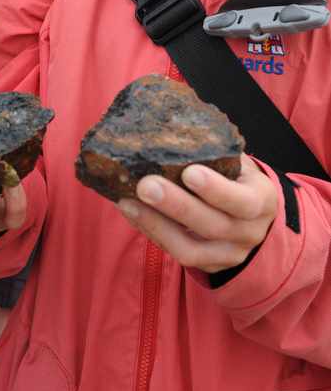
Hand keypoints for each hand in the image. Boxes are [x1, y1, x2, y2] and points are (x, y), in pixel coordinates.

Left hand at [116, 154, 278, 272]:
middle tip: (145, 185)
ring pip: (191, 250)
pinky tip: (132, 212)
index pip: (242, 201)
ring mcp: (229, 254)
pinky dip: (152, 233)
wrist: (253, 216)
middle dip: (176, 206)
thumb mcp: (237, 162)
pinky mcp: (209, 265)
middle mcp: (249, 232)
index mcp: (261, 200)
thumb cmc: (236, 178)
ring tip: (128, 203)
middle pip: (212, 225)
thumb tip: (167, 125)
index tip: (189, 172)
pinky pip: (178, 254)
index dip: (216, 189)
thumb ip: (214, 151)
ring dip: (156, 225)